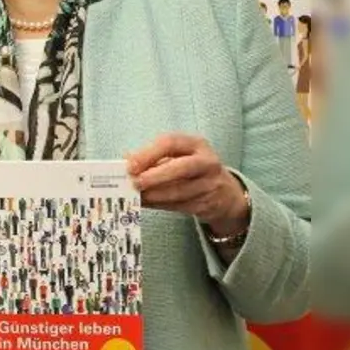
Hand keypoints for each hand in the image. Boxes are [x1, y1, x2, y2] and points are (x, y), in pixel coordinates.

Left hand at [126, 132, 247, 233]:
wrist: (224, 193)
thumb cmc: (192, 169)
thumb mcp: (177, 156)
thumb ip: (152, 157)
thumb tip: (125, 160)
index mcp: (196, 144)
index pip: (171, 143)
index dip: (148, 154)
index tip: (130, 165)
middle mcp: (207, 162)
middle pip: (181, 168)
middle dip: (155, 176)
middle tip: (135, 183)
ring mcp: (210, 184)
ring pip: (180, 191)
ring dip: (154, 195)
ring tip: (136, 196)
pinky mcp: (208, 203)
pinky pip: (180, 205)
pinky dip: (160, 205)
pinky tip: (146, 203)